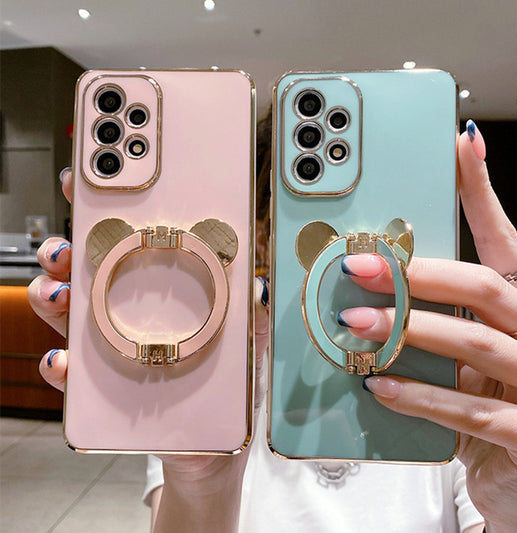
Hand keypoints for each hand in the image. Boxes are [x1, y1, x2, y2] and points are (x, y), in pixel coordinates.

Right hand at [27, 168, 269, 532]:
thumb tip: (260, 282)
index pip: (136, 242)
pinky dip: (63, 362)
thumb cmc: (231, 392)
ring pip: (70, 310)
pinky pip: (73, 371)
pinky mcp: (104, 387)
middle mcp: (134, 312)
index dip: (114, 209)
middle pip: (93, 268)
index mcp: (169, 293)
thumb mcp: (249, 345)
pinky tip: (65, 358)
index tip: (97, 181)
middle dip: (71, 246)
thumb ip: (251, 313)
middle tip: (67, 238)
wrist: (212, 451)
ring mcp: (114, 346)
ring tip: (59, 291)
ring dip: (54, 295)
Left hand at [339, 122, 516, 531]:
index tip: (460, 146)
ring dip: (410, 330)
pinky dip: (423, 398)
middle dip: (420, 273)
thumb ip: (433, 328)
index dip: (483, 194)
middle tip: (358, 266)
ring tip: (354, 324)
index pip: (505, 243)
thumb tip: (363, 297)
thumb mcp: (464, 361)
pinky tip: (378, 388)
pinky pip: (476, 414)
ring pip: (478, 343)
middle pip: (486, 287)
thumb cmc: (491, 406)